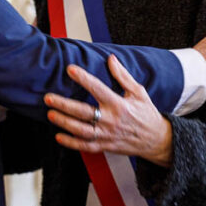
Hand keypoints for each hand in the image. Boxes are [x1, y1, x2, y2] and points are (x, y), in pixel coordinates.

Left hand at [44, 55, 172, 166]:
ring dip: (64, 123)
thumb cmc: (146, 113)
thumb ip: (123, 76)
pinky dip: (71, 143)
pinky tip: (59, 136)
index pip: (98, 89)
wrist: (156, 140)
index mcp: (119, 104)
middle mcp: (111, 120)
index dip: (84, 79)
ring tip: (50, 114)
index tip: (70, 69)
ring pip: (81, 130)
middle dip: (65, 105)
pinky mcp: (105, 146)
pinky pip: (85, 146)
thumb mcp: (138, 92)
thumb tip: (111, 59)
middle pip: (84, 112)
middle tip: (48, 98)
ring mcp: (107, 135)